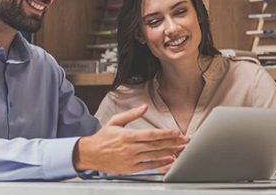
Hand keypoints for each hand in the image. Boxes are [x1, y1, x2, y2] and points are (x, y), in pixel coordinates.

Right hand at [73, 104, 188, 173]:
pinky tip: (169, 160)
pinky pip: (148, 166)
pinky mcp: (130, 168)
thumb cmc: (103, 138)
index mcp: (127, 135)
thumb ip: (131, 114)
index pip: (150, 134)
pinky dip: (160, 163)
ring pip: (154, 155)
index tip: (176, 132)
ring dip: (170, 152)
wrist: (90, 154)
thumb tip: (144, 107)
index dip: (165, 134)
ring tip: (181, 149)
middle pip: (156, 145)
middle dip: (173, 142)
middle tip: (185, 140)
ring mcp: (131, 159)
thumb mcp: (115, 121)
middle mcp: (130, 148)